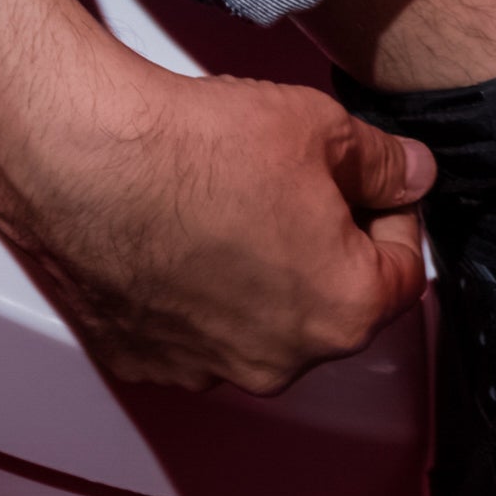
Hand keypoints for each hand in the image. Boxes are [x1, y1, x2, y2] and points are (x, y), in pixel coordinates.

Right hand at [0, 61, 436, 397]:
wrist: (84, 162)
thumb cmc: (198, 148)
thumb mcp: (321, 127)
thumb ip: (383, 161)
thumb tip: (410, 173)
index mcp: (344, 311)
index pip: (402, 271)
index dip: (391, 216)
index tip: (369, 185)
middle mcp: (280, 360)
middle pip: (329, 305)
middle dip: (324, 250)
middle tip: (294, 188)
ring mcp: (207, 369)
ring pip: (258, 324)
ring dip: (257, 277)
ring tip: (227, 207)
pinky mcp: (145, 361)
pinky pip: (190, 332)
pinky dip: (193, 295)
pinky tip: (177, 239)